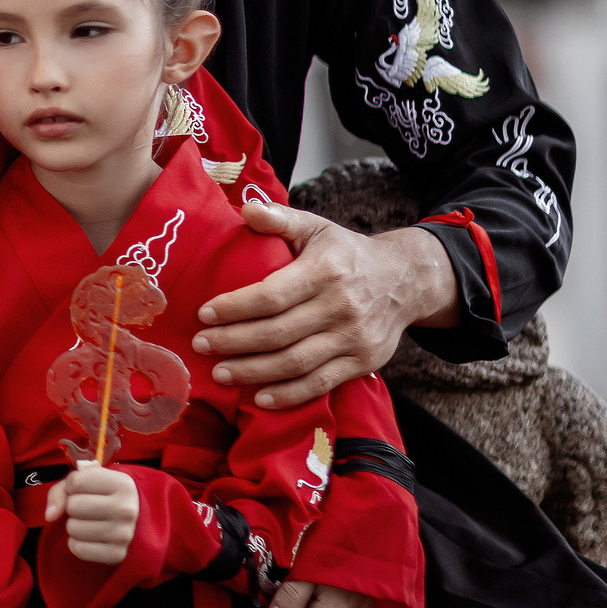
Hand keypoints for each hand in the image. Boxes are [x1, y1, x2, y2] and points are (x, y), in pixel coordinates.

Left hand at [45, 461, 137, 563]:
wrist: (130, 522)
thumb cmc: (101, 496)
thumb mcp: (84, 483)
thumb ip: (61, 491)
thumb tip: (50, 515)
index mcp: (123, 484)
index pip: (76, 481)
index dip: (72, 486)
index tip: (85, 490)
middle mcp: (126, 509)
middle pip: (73, 506)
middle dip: (72, 507)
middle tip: (85, 509)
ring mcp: (124, 534)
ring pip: (73, 528)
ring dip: (73, 526)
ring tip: (88, 523)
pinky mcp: (117, 555)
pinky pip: (78, 549)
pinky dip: (76, 544)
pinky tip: (89, 538)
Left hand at [192, 208, 458, 409]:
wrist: (405, 280)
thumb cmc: (346, 253)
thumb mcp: (317, 227)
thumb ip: (280, 218)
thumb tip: (245, 210)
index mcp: (325, 270)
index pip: (272, 294)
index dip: (235, 307)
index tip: (203, 314)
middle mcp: (341, 306)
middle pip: (278, 333)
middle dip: (234, 342)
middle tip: (200, 345)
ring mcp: (354, 338)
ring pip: (295, 363)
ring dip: (253, 372)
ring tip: (220, 373)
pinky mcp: (363, 362)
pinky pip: (320, 384)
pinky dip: (288, 395)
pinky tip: (260, 398)